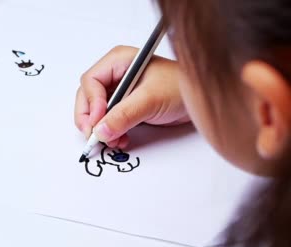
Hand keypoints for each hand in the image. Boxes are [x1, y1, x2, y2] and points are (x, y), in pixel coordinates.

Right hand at [74, 45, 188, 147]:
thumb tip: (100, 130)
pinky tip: (121, 140)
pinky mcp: (128, 107)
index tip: (97, 123)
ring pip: (97, 112)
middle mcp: (117, 74)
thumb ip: (124, 115)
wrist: (202, 99)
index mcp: (119, 61)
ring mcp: (121, 91)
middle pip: (88, 97)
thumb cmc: (181, 88)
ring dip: (101, 129)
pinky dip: (111, 132)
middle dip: (91, 119)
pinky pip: (110, 120)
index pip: (90, 82)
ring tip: (114, 141)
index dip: (90, 104)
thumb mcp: (150, 100)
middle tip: (96, 137)